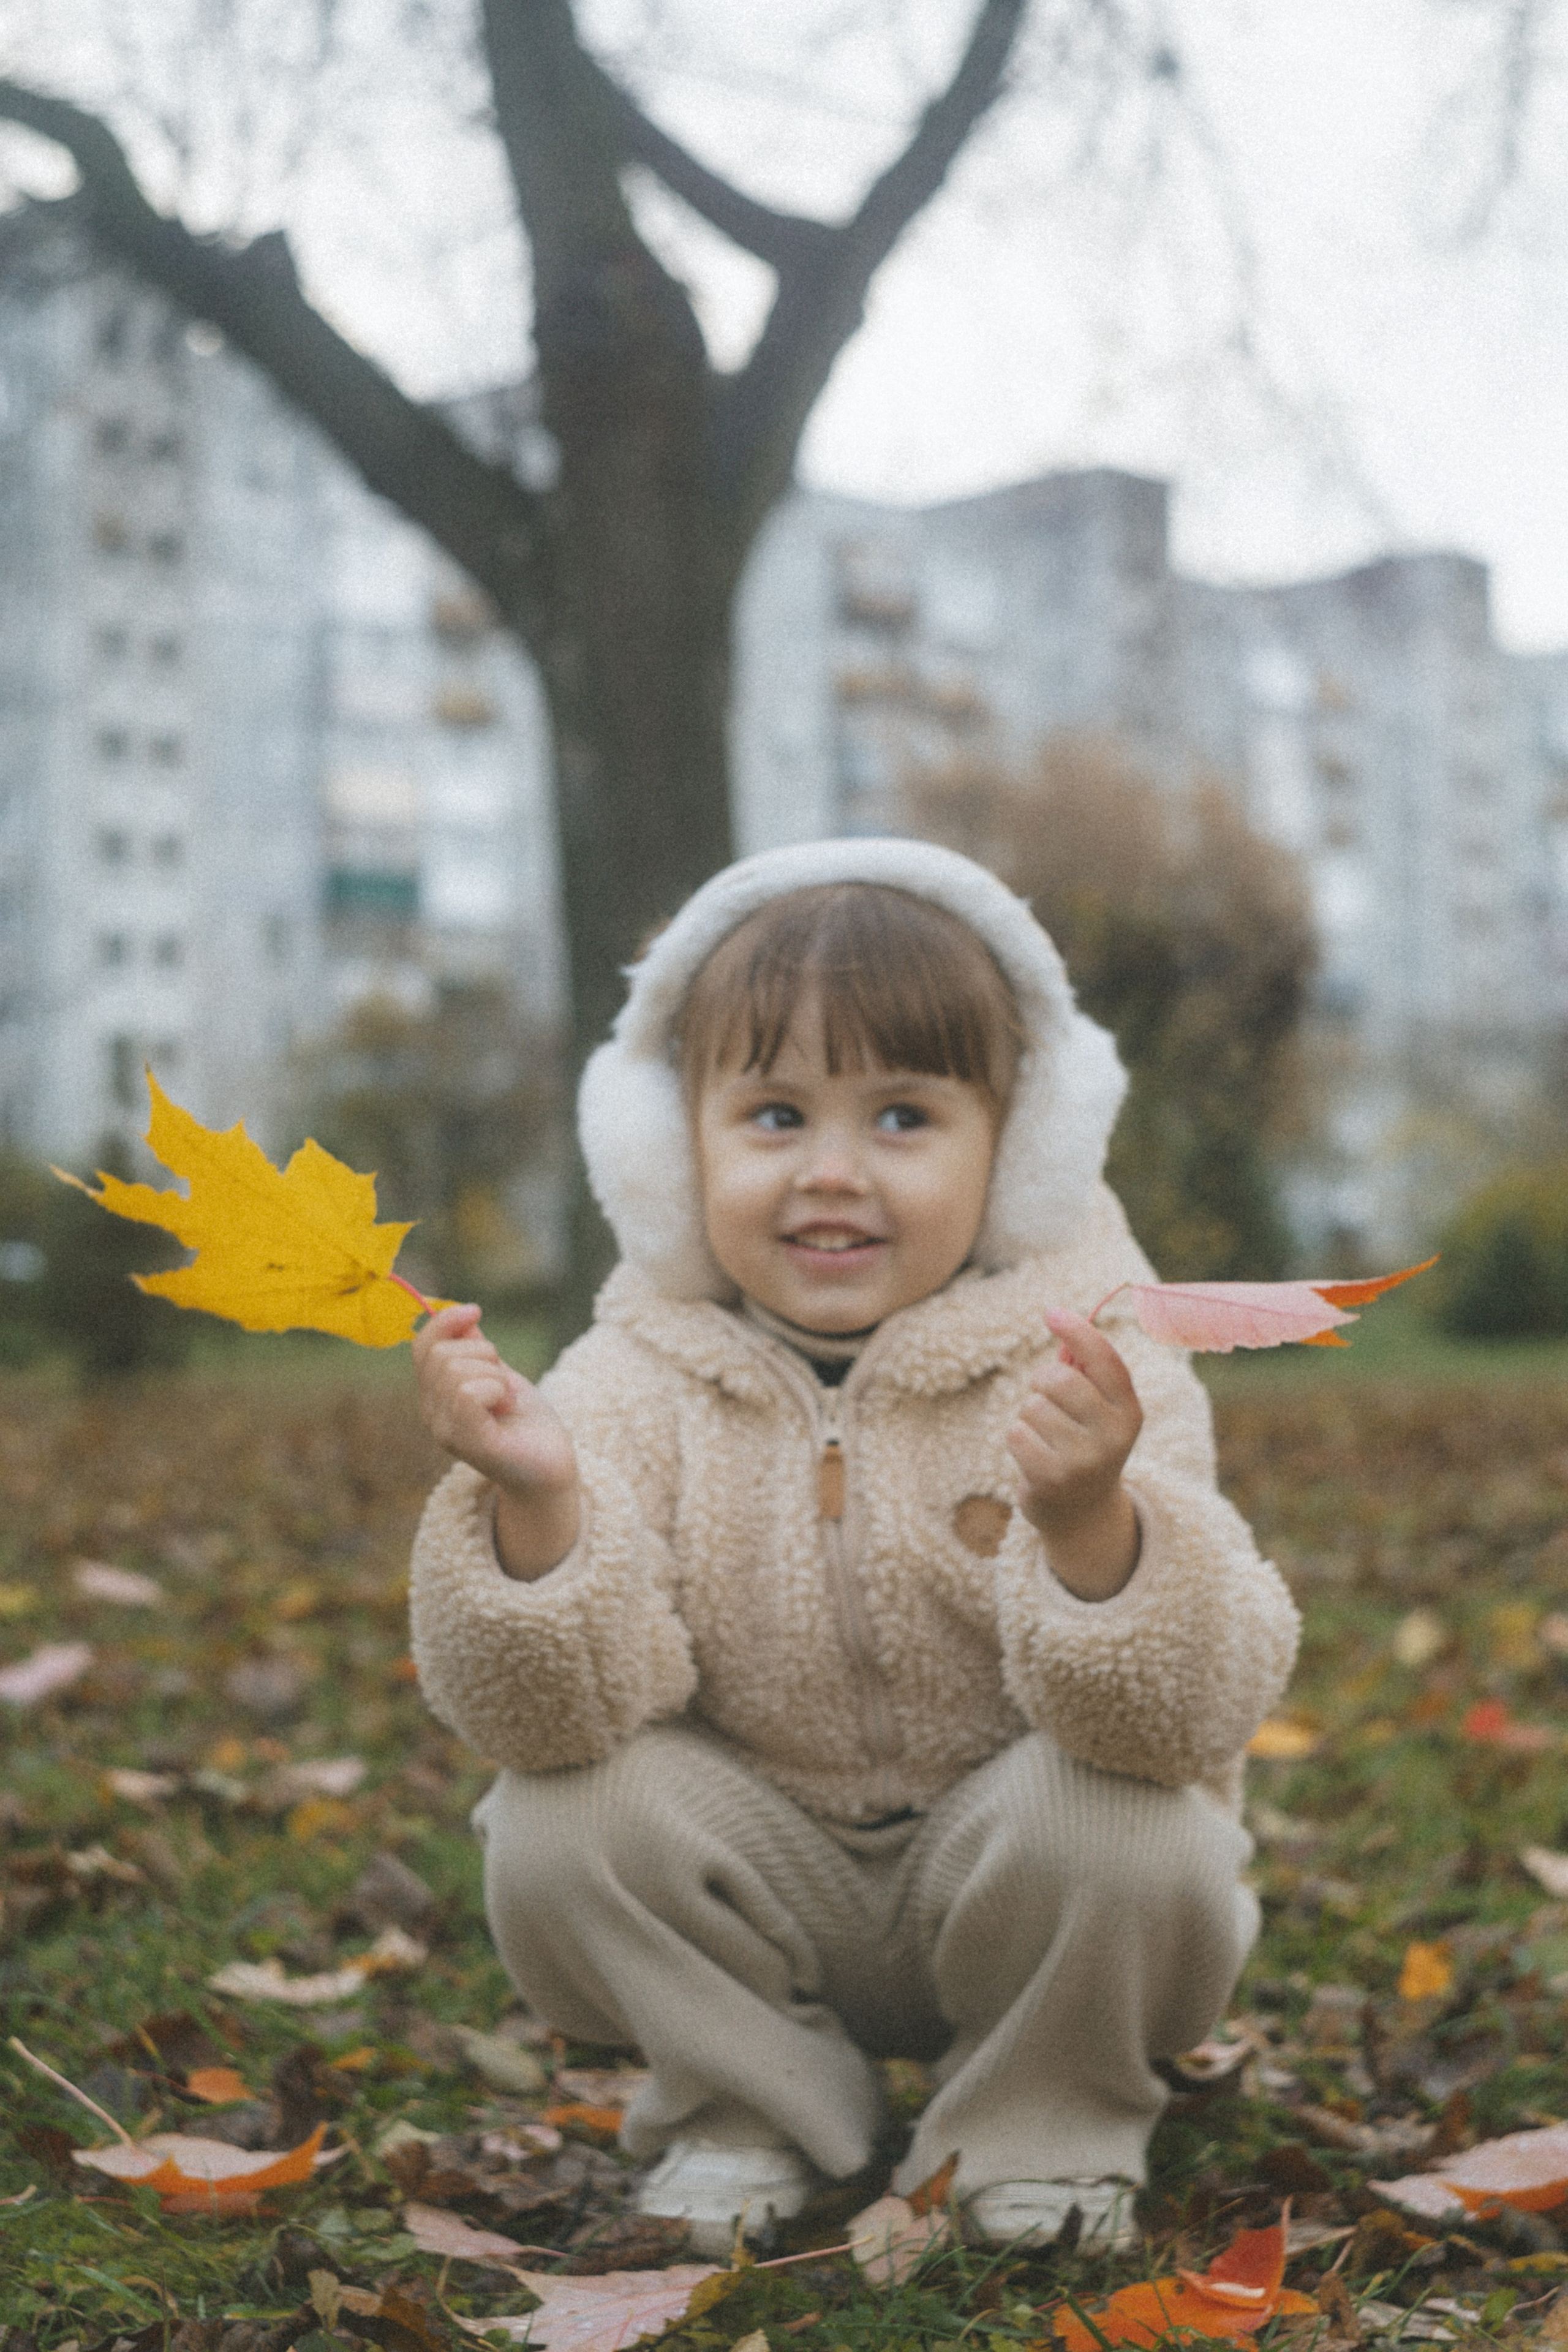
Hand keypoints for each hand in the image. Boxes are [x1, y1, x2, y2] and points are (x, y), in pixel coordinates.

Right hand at [412, 1303, 579, 1579]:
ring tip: (506, 1399)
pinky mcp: (471, 1443)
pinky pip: (469, 1394)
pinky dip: (496, 1389)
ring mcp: (447, 1432)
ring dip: (495, 1375)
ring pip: (456, 1371)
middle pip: (441, 1354)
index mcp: (435, 1396)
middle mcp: (432, 1415)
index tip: (476, 1311)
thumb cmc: (526, 1421)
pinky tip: (506, 1406)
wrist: (551, 1465)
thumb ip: (476, 1349)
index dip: (446, 1321)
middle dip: (484, 1354)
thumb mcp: (499, 1373)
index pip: (422, 1346)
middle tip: (504, 1382)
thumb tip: (463, 1315)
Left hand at [1007, 1308, 1142, 1600]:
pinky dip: (1017, 1437)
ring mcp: (1083, 1460)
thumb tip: (1062, 1320)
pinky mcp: (1052, 1479)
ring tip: (1045, 1436)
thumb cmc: (1084, 1443)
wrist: (1081, 1512)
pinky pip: (1016, 1433)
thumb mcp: (1098, 1411)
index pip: (1105, 1360)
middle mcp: (1113, 1436)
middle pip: (1059, 1379)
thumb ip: (1085, 1371)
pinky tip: (1033, 1454)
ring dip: (1029, 1415)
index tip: (1052, 1313)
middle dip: (1042, 1382)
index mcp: (1129, 1412)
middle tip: (1046, 1399)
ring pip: (1032, 1405)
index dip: (1078, 1330)